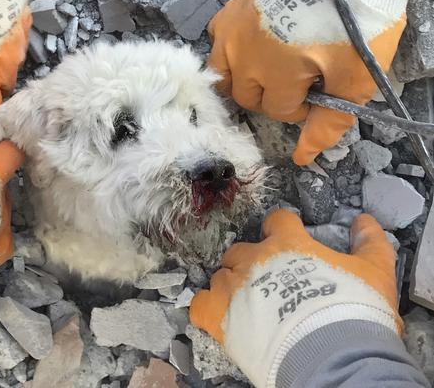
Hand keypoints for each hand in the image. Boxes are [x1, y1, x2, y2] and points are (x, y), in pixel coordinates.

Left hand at [190, 209, 398, 387]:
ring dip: (230, 286)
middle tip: (266, 281)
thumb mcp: (375, 271)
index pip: (277, 220)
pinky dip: (206, 309)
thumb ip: (370, 243)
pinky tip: (219, 317)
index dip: (281, 228)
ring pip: (220, 276)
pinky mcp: (218, 316)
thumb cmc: (352, 309)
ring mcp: (232, 287)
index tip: (287, 238)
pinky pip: (199, 305)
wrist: (331, 354)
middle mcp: (254, 259)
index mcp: (287, 243)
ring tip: (246, 305)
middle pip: (240, 250)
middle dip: (250, 262)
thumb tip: (365, 220)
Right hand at [207, 0, 432, 164]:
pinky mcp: (232, 7)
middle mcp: (243, 54)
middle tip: (298, 79)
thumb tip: (301, 159)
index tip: (318, 91)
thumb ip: (328, 122)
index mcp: (275, 73)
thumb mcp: (354, 80)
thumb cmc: (358, 27)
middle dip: (271, 95)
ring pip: (220, 72)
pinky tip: (250, 43)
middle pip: (245, 96)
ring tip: (267, 68)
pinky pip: (215, 37)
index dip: (300, 108)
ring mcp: (233, 28)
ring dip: (241, 78)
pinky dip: (228, 47)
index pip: (277, 110)